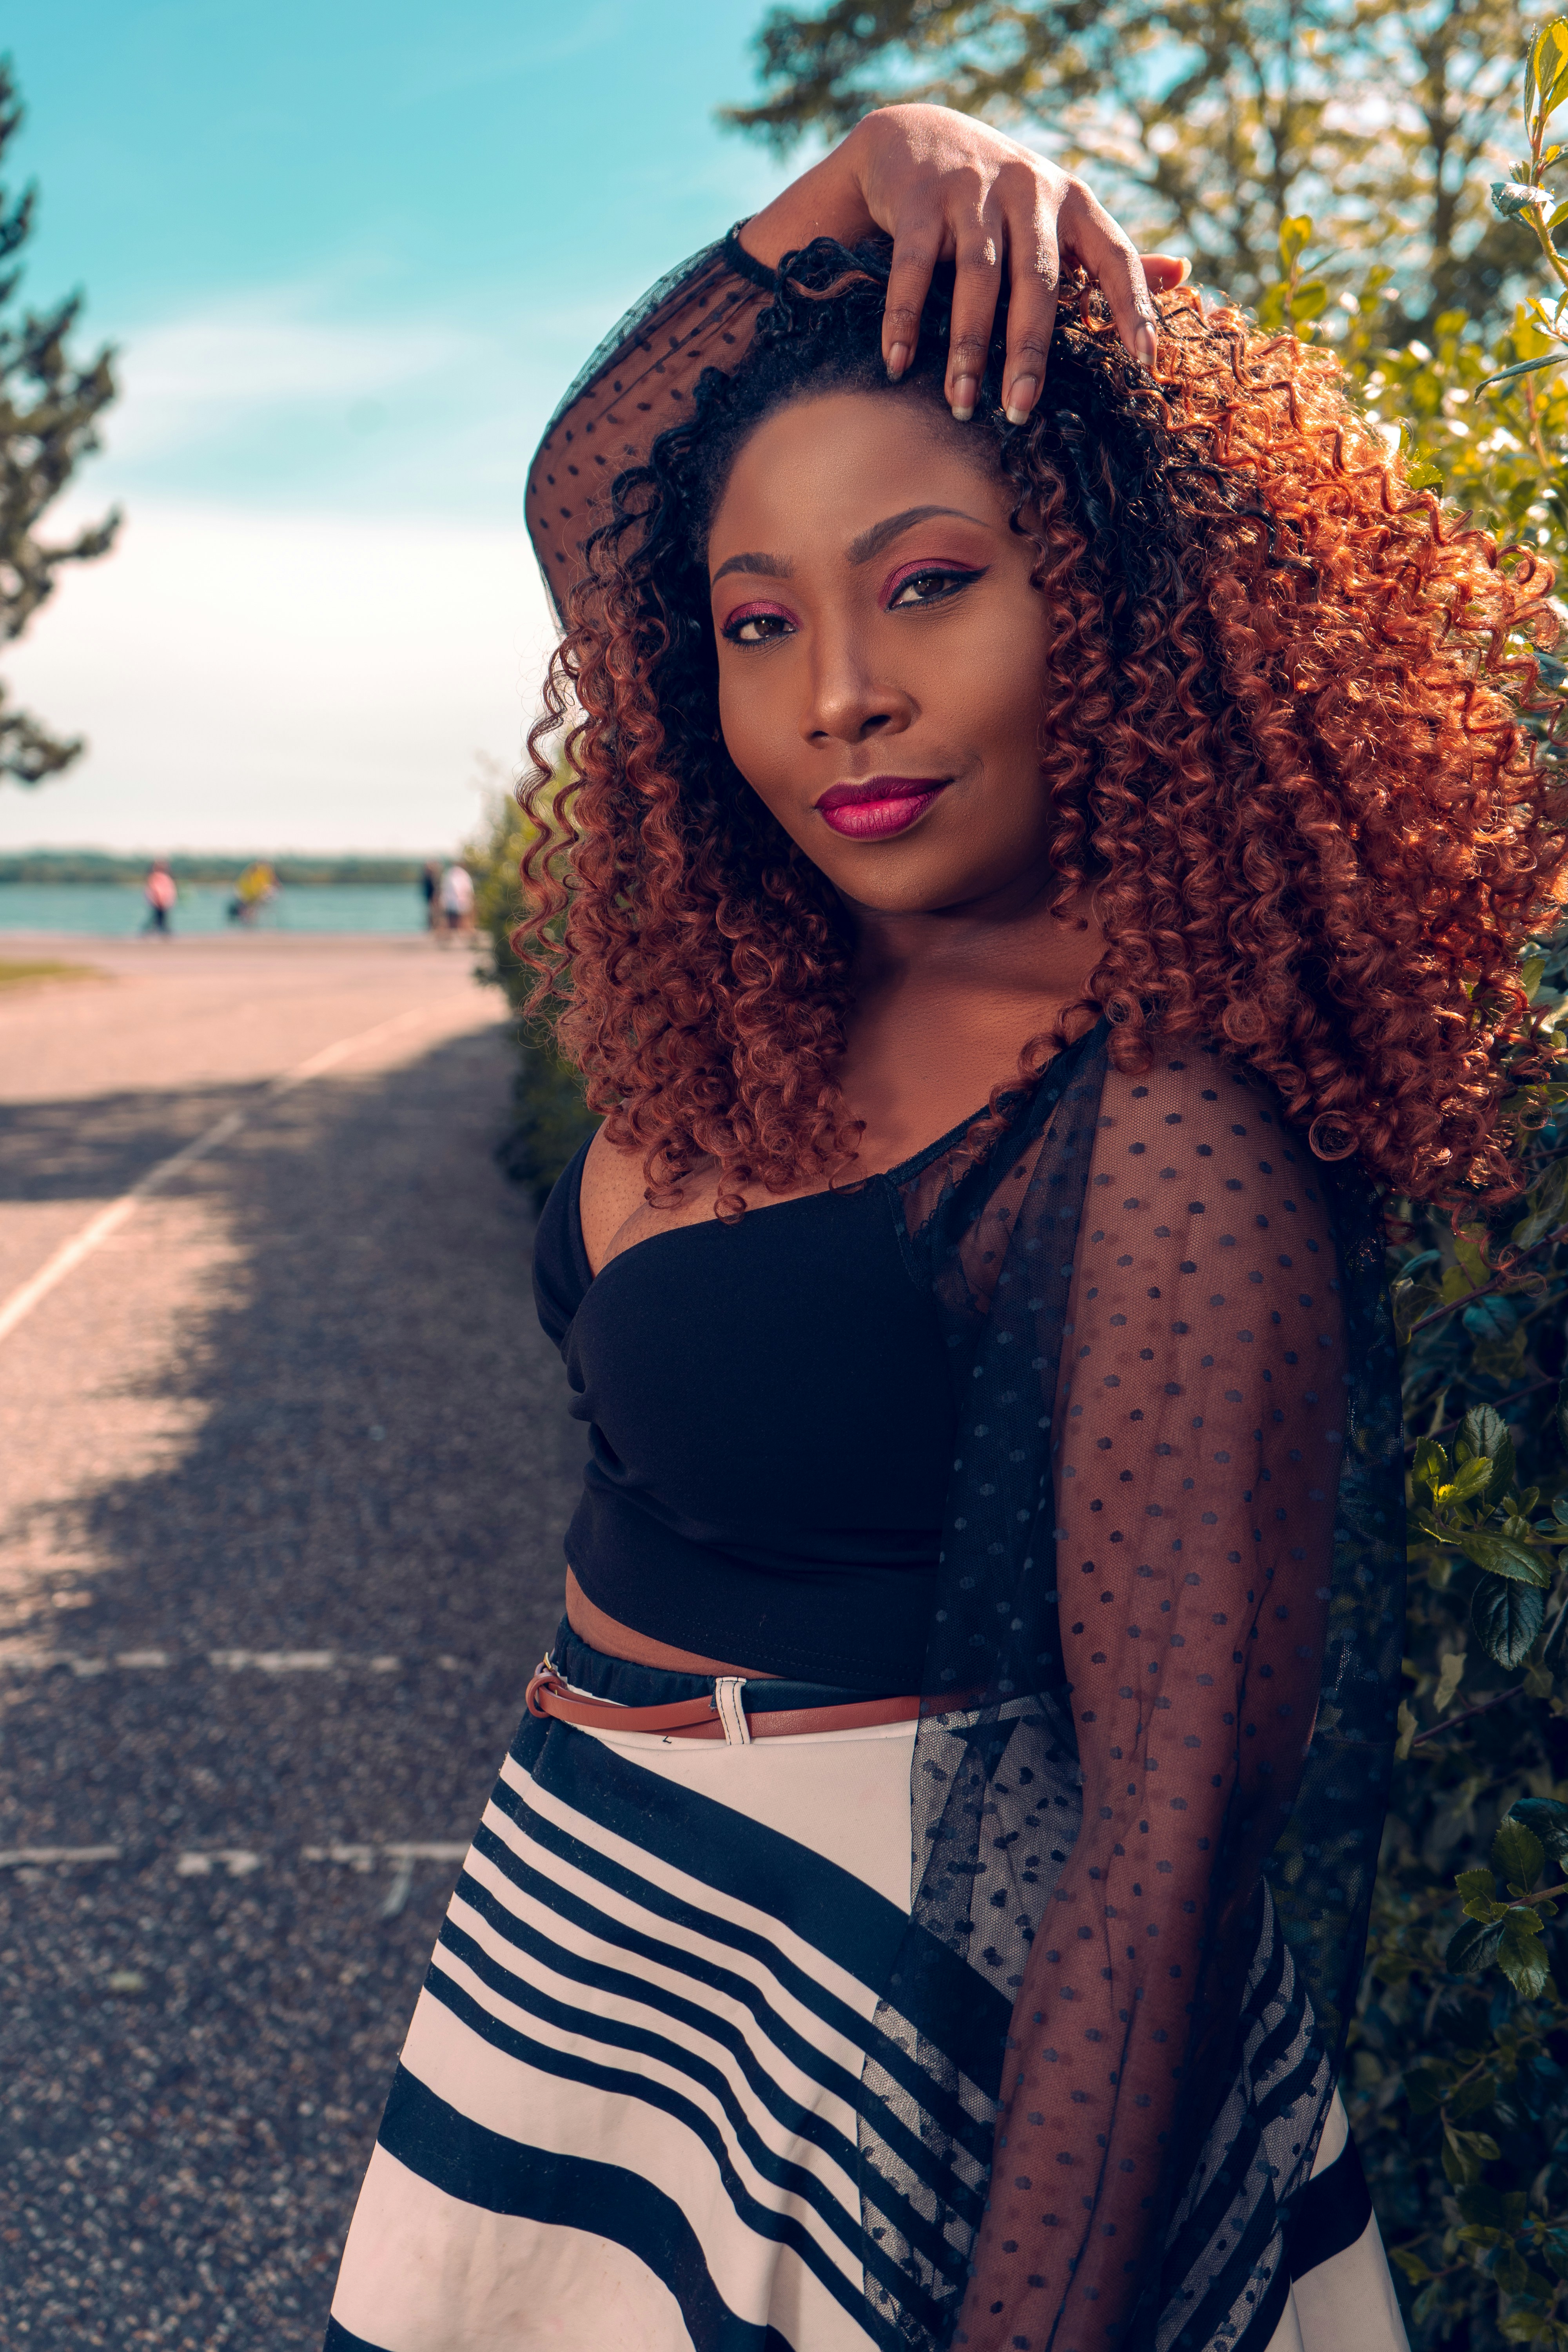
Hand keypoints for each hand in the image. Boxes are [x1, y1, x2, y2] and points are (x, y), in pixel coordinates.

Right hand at [741, 103, 1187, 423]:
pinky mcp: (921, 197)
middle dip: (1029, 349)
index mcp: (1073, 202)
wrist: (915, 135)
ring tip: (961, 404)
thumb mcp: (1058, 216)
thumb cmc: (998, 197)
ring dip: (968, 346)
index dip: (1134, 306)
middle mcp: (1029, 191)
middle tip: (1020, 409)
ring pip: (977, 277)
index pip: (1115, 255)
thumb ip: (1109, 254)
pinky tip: (898, 363)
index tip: (1147, 361)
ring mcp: (973, 190)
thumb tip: (1183, 274)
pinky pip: (915, 266)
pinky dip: (905, 316)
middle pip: (1038, 279)